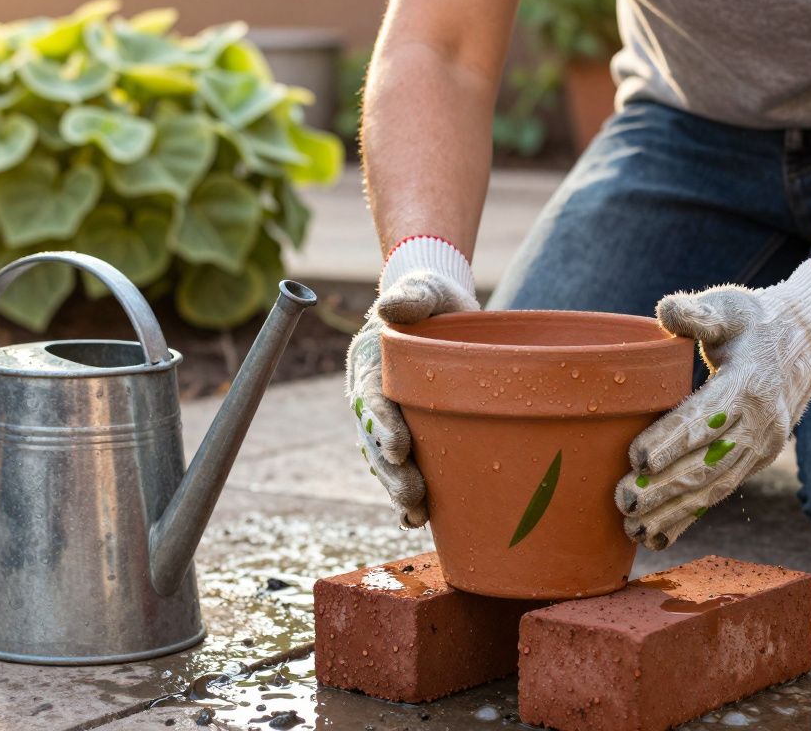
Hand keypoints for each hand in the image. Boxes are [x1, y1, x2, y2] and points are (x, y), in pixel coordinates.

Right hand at [346, 236, 477, 527]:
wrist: (438, 312)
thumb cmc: (432, 300)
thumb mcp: (425, 290)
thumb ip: (411, 296)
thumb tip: (389, 307)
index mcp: (372, 366)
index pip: (372, 399)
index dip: (382, 424)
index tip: (398, 448)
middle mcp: (374, 397)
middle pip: (375, 440)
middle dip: (391, 472)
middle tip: (412, 497)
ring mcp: (390, 418)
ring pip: (386, 461)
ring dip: (398, 489)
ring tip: (415, 515)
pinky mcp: (411, 431)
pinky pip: (404, 466)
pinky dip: (409, 492)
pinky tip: (420, 520)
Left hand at [615, 255, 810, 548]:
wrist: (805, 344)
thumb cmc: (753, 321)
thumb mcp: (729, 306)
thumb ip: (698, 312)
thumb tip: (668, 312)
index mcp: (749, 384)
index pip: (707, 417)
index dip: (673, 439)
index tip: (638, 459)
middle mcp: (759, 423)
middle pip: (709, 462)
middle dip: (665, 487)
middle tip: (623, 500)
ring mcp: (759, 448)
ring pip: (713, 487)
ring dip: (672, 512)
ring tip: (631, 529)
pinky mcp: (752, 462)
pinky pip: (718, 494)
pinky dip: (688, 518)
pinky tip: (657, 537)